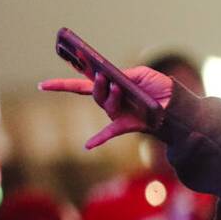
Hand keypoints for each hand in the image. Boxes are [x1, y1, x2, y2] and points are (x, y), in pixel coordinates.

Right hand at [39, 66, 172, 148]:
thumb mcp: (143, 74)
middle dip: (98, 85)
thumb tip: (110, 77)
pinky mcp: (127, 124)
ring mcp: (118, 113)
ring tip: (119, 88)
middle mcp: (111, 100)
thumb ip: (125, 74)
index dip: (62, 85)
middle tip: (105, 77)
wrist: (178, 104)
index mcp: (112, 86)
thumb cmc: (160, 88)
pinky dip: (99, 138)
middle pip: (95, 94)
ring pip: (106, 106)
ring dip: (112, 97)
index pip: (83, 84)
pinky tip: (87, 145)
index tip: (42, 86)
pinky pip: (110, 132)